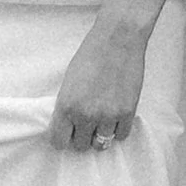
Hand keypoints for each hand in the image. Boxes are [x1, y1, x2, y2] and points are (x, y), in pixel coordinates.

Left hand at [50, 11, 150, 151]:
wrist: (118, 39)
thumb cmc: (91, 55)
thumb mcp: (69, 81)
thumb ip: (67, 106)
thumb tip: (69, 126)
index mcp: (66, 106)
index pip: (58, 141)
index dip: (62, 138)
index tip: (67, 132)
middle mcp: (85, 115)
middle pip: (80, 146)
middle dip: (82, 136)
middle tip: (86, 123)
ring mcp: (108, 116)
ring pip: (101, 145)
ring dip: (100, 134)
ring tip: (102, 119)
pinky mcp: (127, 113)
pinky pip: (121, 136)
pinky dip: (118, 130)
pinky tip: (116, 116)